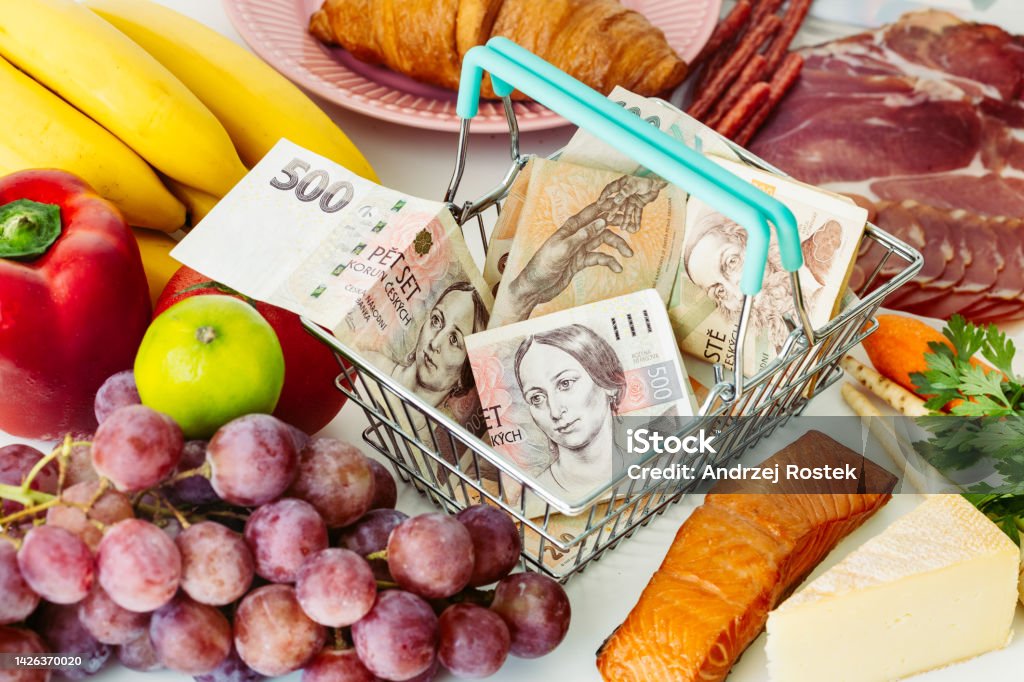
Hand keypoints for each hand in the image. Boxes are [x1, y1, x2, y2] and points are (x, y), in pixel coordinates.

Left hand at [504, 213, 633, 321]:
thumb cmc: (542, 266)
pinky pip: (598, 258)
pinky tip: (617, 268)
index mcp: (569, 229)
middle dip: (616, 227)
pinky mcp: (580, 262)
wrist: (534, 288)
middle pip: (600, 227)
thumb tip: (600, 222)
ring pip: (602, 242)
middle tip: (632, 228)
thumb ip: (582, 236)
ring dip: (616, 246)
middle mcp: (575, 236)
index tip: (621, 203)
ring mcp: (578, 249)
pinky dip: (608, 262)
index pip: (590, 213)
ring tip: (628, 254)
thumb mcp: (563, 250)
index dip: (605, 207)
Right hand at [593, 175, 666, 233]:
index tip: (599, 202)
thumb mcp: (634, 184)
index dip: (604, 195)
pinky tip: (635, 228)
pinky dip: (636, 220)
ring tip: (623, 228)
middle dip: (614, 212)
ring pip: (627, 210)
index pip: (610, 190)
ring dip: (626, 219)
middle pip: (618, 203)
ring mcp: (632, 199)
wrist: (659, 181)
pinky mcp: (639, 203)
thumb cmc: (646, 178)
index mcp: (622, 184)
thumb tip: (616, 201)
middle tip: (609, 219)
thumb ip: (625, 192)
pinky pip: (637, 213)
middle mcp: (626, 193)